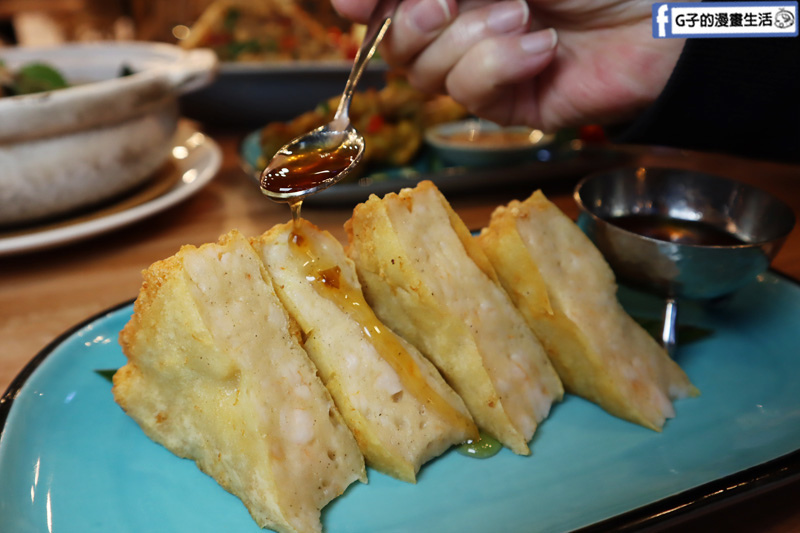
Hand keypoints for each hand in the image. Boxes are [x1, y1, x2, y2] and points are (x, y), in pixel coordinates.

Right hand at [332, 0, 684, 130]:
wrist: (661, 15)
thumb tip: (348, 5)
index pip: (383, 4)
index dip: (362, 5)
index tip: (351, 6)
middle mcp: (457, 22)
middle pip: (394, 41)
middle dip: (417, 20)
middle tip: (450, 0)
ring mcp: (479, 65)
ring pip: (424, 72)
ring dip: (471, 40)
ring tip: (524, 14)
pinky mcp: (503, 104)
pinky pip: (469, 93)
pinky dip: (501, 67)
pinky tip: (543, 48)